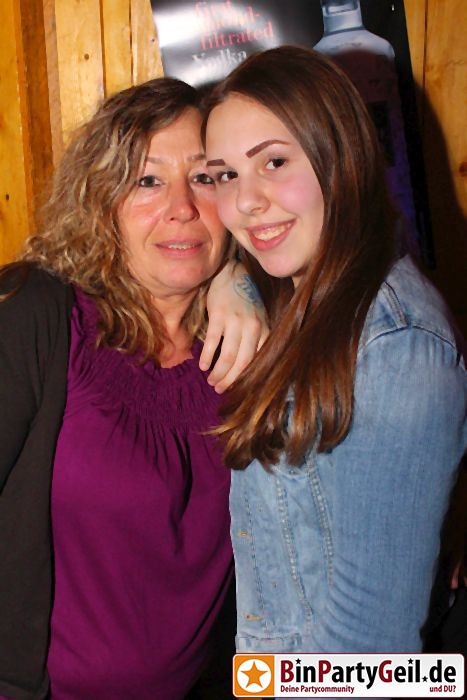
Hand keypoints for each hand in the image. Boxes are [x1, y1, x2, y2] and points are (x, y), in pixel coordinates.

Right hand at [200, 261, 268, 392]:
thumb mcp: (258, 320)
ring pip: (227, 356)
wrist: (232, 274)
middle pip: (242, 363)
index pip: (257, 362)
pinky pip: (212, 342)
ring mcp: (235, 321)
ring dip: (218, 372)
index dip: (246, 379)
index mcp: (264, 330)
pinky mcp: (219, 316)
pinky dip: (207, 357)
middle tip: (219, 389)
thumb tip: (248, 368)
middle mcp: (252, 327)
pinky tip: (203, 366)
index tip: (237, 389)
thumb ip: (256, 340)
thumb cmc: (245, 301)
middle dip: (230, 380)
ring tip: (211, 381)